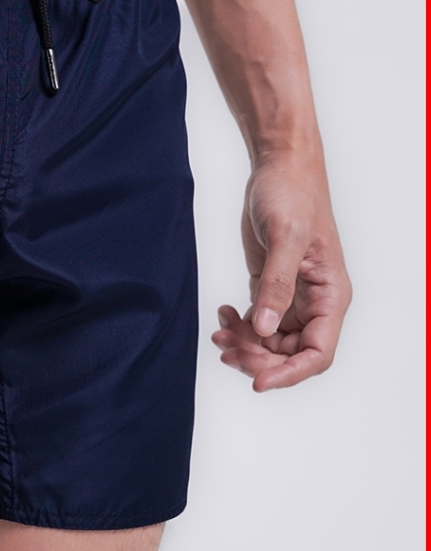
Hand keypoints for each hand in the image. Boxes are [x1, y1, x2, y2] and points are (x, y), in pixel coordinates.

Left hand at [212, 150, 350, 390]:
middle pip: (289, 354)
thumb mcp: (284, 239)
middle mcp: (315, 302)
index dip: (289, 374)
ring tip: (218, 331)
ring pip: (269, 342)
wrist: (278, 169)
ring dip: (244, 344)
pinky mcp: (271, 286)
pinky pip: (257, 322)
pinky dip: (238, 325)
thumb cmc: (292, 195)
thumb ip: (276, 285)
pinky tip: (222, 312)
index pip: (317, 354)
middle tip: (225, 349)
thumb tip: (266, 329)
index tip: (256, 382)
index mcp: (331, 296)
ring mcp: (292, 296)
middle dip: (257, 358)